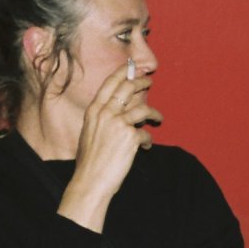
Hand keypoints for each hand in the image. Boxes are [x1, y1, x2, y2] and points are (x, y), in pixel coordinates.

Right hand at [60, 65, 163, 230]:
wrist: (91, 180)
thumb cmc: (90, 160)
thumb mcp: (89, 132)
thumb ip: (102, 117)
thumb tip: (120, 108)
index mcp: (93, 111)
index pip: (110, 83)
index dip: (123, 72)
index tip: (132, 67)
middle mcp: (105, 113)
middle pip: (128, 88)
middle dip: (141, 82)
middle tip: (149, 81)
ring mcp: (118, 124)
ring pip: (143, 108)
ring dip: (154, 112)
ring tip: (158, 118)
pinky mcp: (131, 137)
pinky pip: (146, 133)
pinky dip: (148, 140)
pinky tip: (146, 146)